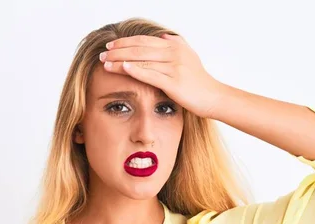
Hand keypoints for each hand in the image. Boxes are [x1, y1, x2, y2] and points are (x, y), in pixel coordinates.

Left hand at [100, 34, 224, 118]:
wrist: (213, 97)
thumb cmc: (199, 80)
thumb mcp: (190, 57)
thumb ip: (177, 44)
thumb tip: (164, 36)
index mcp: (175, 46)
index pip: (143, 40)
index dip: (125, 42)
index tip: (110, 45)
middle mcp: (174, 53)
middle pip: (139, 48)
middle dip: (118, 50)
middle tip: (102, 54)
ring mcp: (174, 67)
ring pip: (141, 60)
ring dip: (120, 60)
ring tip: (105, 63)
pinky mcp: (174, 82)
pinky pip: (150, 74)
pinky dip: (134, 70)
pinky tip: (122, 68)